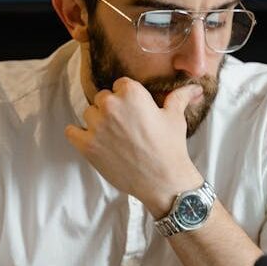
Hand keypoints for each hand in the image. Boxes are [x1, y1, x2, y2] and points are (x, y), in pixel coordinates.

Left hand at [65, 76, 203, 216]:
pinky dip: (78, 135)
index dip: (127, 97)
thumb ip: (179, 96)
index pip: (120, 85)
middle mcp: (111, 105)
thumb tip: (195, 88)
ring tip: (113, 137)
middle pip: (103, 98)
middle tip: (125, 126)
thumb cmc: (170, 147)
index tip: (134, 111)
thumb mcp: (175, 117)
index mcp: (131, 93)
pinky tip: (92, 141)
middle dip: (112, 109)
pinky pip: (71, 131)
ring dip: (97, 122)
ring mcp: (97, 125)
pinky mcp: (87, 145)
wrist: (163, 181)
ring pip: (89, 113)